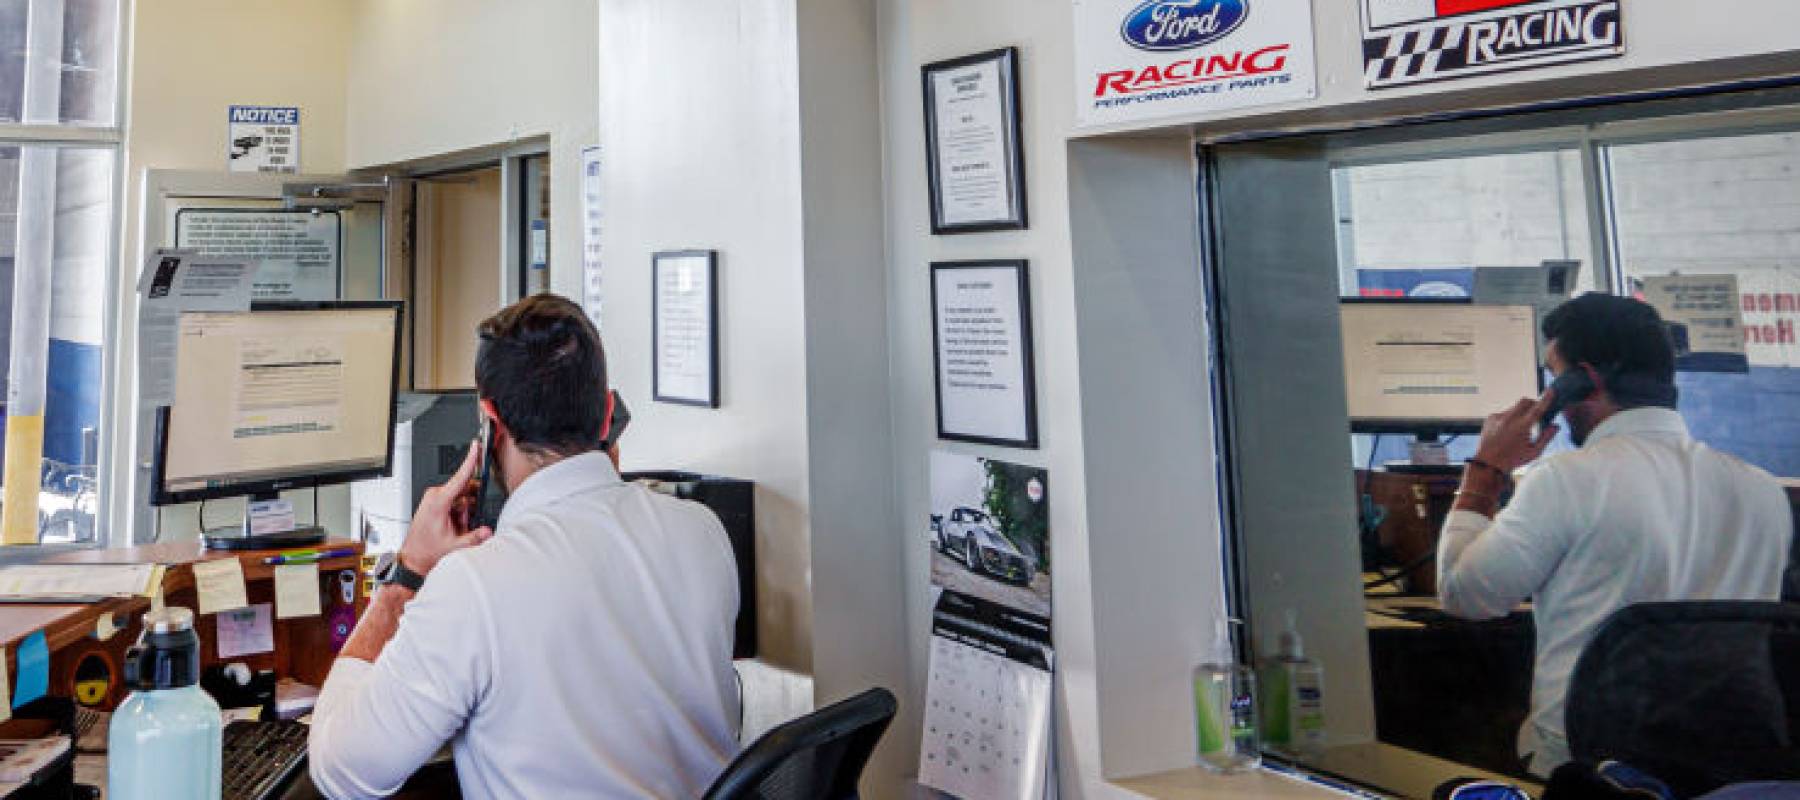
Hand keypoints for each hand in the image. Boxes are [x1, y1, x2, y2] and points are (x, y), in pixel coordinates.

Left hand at [399, 439, 493, 576]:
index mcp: (438, 501)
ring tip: (455, 528)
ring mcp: (434, 498)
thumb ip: (473, 538)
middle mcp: (435, 496)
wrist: (413, 558)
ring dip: (464, 512)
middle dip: (469, 506)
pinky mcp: (435, 502)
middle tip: (463, 523)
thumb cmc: (426, 550)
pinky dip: (459, 513)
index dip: (470, 460)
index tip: (476, 446)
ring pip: (462, 497)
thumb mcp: (454, 546)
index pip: (460, 477)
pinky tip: (453, 526)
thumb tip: (487, 531)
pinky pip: (456, 502)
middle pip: (465, 490)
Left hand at [1473, 390, 1560, 473]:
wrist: (1488, 463)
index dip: (1545, 399)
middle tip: (1535, 415)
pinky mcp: (1490, 418)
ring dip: (1520, 413)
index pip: (1537, 409)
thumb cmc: (1512, 460)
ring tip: (1517, 430)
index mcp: (1521, 427)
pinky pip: (1504, 413)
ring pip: (1514, 407)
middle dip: (1532, 404)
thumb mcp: (1534, 452)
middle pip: (1525, 401)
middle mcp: (1509, 419)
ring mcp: (1498, 417)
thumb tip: (1556, 425)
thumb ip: (1547, 437)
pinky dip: (1509, 418)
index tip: (1551, 391)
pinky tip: (1506, 432)